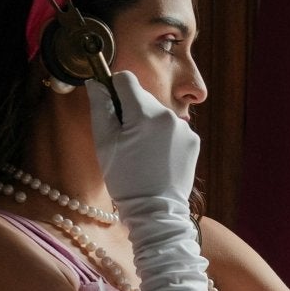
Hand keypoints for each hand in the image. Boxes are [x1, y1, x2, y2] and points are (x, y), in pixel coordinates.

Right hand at [86, 73, 199, 210]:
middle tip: (124, 141)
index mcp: (144, 112)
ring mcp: (184, 128)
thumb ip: (101, 106)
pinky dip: (163, 138)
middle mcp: (169, 114)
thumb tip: (96, 82)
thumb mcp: (105, 143)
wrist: (156, 211)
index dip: (113, 89)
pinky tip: (157, 158)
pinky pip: (172, 129)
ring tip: (142, 153)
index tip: (110, 106)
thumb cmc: (125, 179)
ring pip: (158, 114)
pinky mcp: (193, 141)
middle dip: (131, 112)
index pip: (126, 79)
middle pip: (142, 98)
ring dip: (148, 125)